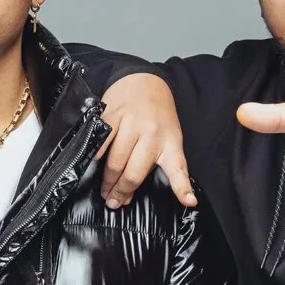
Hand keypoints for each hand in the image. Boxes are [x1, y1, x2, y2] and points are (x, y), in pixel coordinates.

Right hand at [97, 73, 196, 208]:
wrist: (144, 82)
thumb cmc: (157, 117)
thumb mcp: (168, 138)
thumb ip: (155, 164)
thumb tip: (129, 194)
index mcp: (170, 142)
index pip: (178, 168)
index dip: (183, 188)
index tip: (190, 202)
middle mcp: (152, 133)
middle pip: (134, 172)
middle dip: (122, 191)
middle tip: (114, 202)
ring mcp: (130, 124)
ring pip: (114, 161)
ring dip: (107, 180)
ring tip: (105, 190)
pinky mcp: (112, 117)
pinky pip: (100, 145)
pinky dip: (96, 158)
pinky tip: (94, 166)